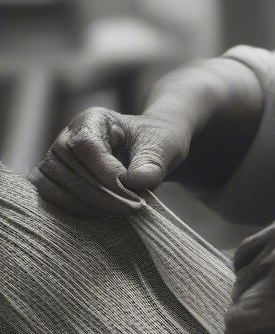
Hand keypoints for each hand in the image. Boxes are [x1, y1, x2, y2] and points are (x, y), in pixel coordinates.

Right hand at [30, 107, 190, 216]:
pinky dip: (76, 211)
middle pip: (66, 168)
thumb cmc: (156, 142)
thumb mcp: (164, 144)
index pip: (85, 144)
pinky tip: (105, 214)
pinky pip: (52, 199)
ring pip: (53, 187)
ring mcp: (56, 160)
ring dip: (87, 205)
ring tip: (121, 210)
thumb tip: (137, 180)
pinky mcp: (53, 181)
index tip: (130, 186)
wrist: (151, 150)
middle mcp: (67, 137)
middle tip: (132, 207)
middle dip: (99, 194)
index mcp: (93, 119)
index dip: (104, 170)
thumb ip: (152, 161)